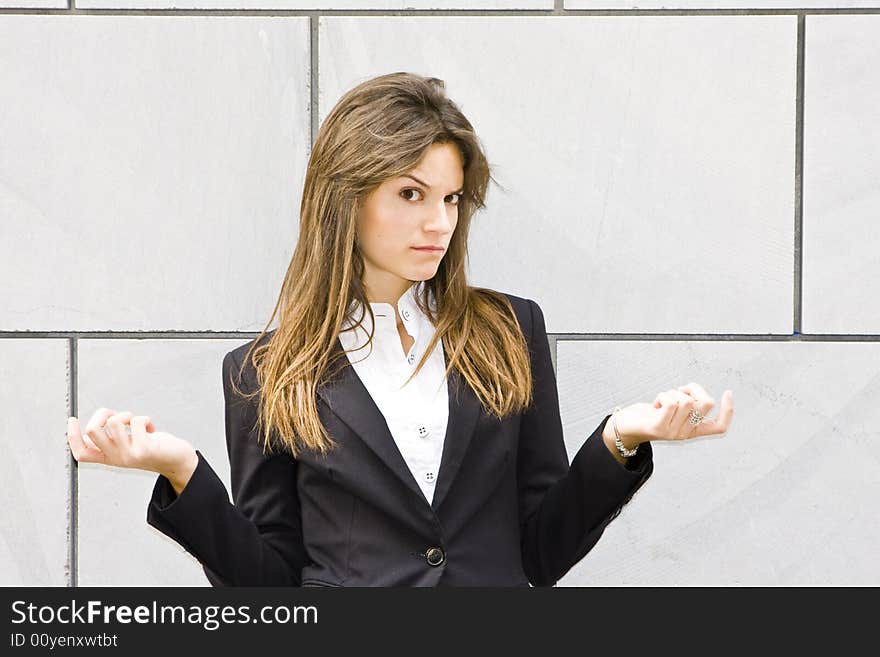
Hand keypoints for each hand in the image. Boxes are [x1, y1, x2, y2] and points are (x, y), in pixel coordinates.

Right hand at [67, 408, 196, 480]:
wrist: (176, 462)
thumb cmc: (152, 448)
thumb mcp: (127, 445)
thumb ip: (113, 437)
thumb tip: (99, 419)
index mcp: (108, 457)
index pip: (81, 452)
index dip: (72, 436)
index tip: (72, 419)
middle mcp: (115, 458)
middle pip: (92, 430)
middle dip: (102, 412)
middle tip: (116, 414)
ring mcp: (129, 454)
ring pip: (113, 423)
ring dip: (126, 414)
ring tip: (136, 421)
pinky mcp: (144, 449)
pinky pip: (137, 422)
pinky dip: (145, 419)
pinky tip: (151, 427)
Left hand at [614, 383, 733, 444]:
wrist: (626, 428)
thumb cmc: (650, 415)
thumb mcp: (674, 409)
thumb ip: (688, 403)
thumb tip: (693, 391)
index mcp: (692, 430)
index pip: (719, 427)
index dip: (728, 410)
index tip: (728, 393)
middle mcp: (685, 433)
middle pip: (706, 404)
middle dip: (693, 389)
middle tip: (677, 392)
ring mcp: (673, 432)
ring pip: (687, 400)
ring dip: (673, 392)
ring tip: (662, 401)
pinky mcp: (659, 428)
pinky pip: (671, 402)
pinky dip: (663, 396)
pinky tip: (655, 404)